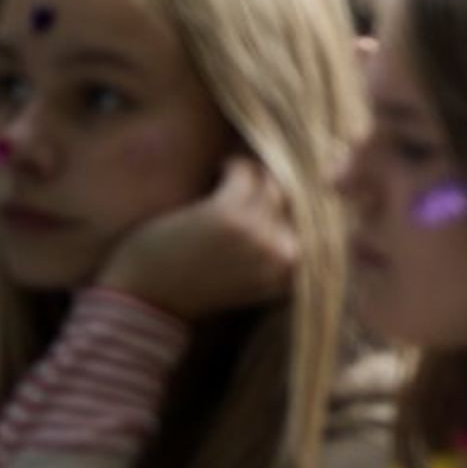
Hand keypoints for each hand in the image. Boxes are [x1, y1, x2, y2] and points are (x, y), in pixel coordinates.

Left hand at [97, 156, 298, 320]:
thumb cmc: (195, 288)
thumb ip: (278, 251)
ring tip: (238, 169)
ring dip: (255, 170)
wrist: (146, 303)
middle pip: (298, 198)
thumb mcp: (253, 278)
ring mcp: (257, 234)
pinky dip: (234, 164)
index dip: (304, 200)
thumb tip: (296, 204)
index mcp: (292, 274)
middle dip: (280, 181)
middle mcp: (283, 255)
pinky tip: (222, 167)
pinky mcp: (229, 214)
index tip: (286, 187)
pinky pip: (245, 172)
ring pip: (272, 182)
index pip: (319, 224)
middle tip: (262, 171)